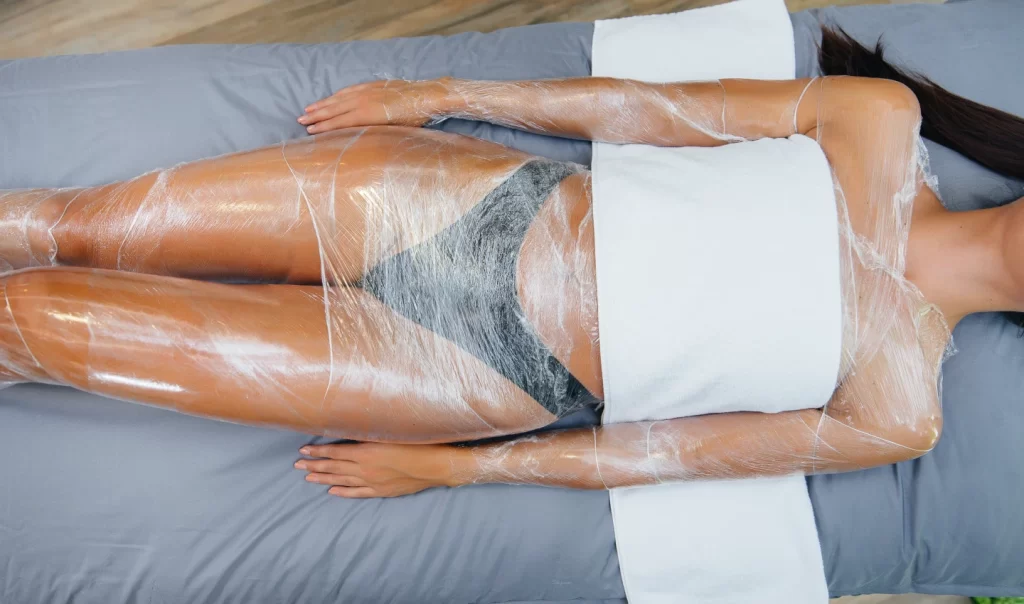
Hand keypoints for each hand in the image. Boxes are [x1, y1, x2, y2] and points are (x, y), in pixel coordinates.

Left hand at [294, 442, 461, 497]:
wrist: (437, 466)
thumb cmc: (418, 443)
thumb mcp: (391, 431)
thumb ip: (371, 431)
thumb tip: (353, 427)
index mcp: (366, 452)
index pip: (334, 451)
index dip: (317, 451)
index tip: (303, 449)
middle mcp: (365, 468)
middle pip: (334, 467)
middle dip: (314, 465)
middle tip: (297, 464)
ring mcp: (372, 482)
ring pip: (341, 480)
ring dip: (323, 478)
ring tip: (308, 477)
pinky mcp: (381, 491)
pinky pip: (357, 493)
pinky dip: (343, 492)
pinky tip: (332, 491)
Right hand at [298, 78, 453, 133]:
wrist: (428, 95)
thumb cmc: (414, 117)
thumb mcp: (395, 130)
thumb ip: (375, 133)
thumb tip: (360, 140)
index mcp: (368, 114)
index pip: (340, 121)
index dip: (324, 126)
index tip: (310, 131)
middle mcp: (364, 100)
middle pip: (335, 109)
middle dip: (317, 115)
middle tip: (301, 120)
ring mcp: (367, 91)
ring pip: (339, 98)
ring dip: (323, 104)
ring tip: (309, 109)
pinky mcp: (372, 85)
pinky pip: (349, 90)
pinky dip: (337, 95)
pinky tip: (331, 98)